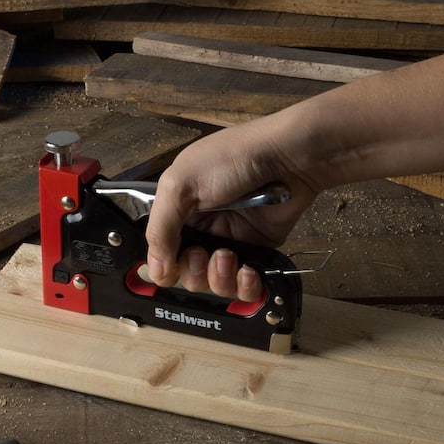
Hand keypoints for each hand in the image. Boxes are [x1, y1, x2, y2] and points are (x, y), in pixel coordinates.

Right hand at [145, 121, 317, 301]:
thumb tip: (154, 271)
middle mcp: (201, 230)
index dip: (164, 266)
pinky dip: (245, 287)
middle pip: (186, 274)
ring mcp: (230, 242)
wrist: (288, 157)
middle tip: (204, 254)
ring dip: (219, 278)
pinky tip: (247, 272)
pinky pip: (245, 286)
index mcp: (176, 212)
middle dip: (193, 272)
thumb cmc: (233, 159)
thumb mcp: (182, 185)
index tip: (172, 266)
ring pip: (214, 284)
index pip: (160, 253)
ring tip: (229, 257)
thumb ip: (160, 229)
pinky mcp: (257, 252)